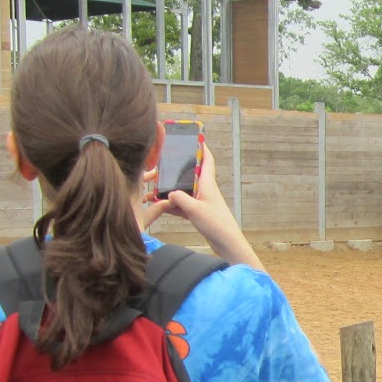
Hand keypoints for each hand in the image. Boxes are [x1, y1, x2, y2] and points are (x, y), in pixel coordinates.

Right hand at [139, 145, 262, 270]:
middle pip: (191, 174)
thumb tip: (169, 193)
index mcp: (208, 184)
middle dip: (178, 169)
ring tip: (154, 188)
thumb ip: (179, 199)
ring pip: (184, 191)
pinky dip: (172, 205)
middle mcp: (205, 191)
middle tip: (164, 163)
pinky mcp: (199, 214)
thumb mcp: (194, 209)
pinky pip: (182, 206)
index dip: (201, 148)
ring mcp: (202, 202)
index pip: (206, 160)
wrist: (227, 244)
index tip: (195, 137)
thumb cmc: (216, 224)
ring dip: (171, 190)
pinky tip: (159, 206)